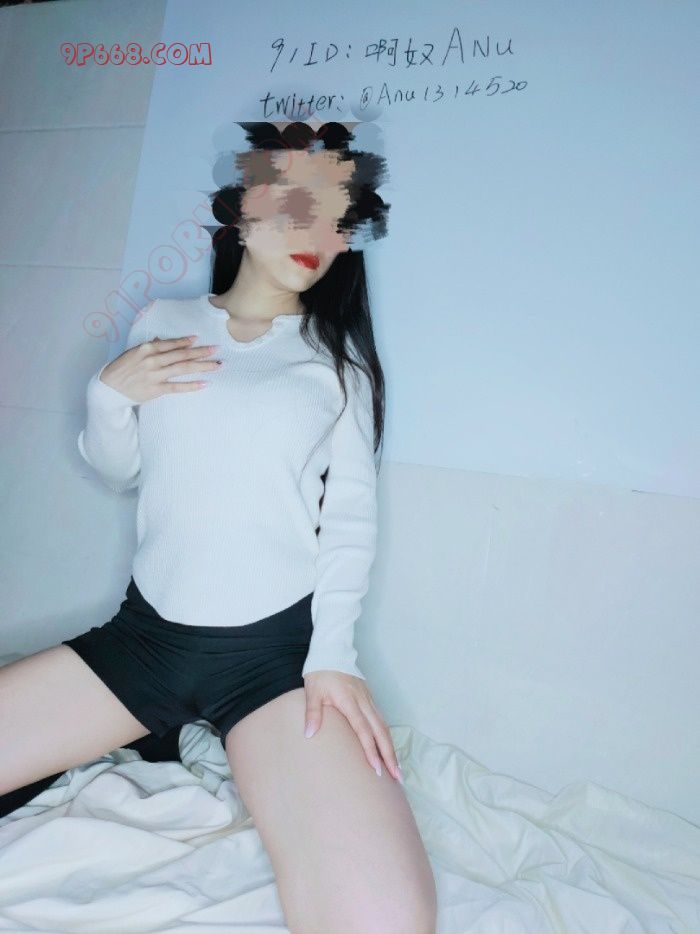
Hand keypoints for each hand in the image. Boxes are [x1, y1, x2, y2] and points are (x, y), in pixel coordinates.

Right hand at [99, 335, 220, 402]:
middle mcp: (153, 360)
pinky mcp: (156, 389)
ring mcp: (155, 375)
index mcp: (147, 348)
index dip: (186, 342)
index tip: (199, 340)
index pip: (171, 344)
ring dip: (202, 366)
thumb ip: (149, 347)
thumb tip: (162, 340)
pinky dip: (191, 385)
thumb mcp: (133, 352)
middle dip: (201, 352)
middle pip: (182, 355)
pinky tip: (204, 383)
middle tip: (216, 350)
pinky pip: (177, 387)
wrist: (108, 388)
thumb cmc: (121, 369)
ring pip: (183, 369)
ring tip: (217, 365)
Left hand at [303, 670, 402, 783]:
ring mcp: (368, 699)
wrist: (331, 651)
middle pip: (381, 732)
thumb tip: (310, 734)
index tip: (377, 769)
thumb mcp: (313, 691)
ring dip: (391, 747)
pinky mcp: (369, 698)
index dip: (371, 750)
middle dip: (390, 755)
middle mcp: (363, 702)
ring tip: (397, 768)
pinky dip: (386, 736)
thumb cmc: (321, 672)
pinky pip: (381, 719)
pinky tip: (388, 748)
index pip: (363, 730)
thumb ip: (313, 712)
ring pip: (384, 726)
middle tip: (397, 777)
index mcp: (350, 701)